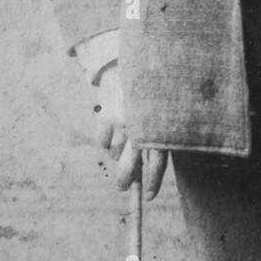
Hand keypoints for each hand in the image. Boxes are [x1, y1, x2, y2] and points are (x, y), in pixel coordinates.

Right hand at [94, 64, 167, 197]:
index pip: (157, 163)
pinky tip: (112, 126)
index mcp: (159, 128)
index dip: (152, 183)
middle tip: (123, 187)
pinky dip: (105, 140)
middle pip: (130, 166)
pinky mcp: (106, 115)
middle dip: (126, 181)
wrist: (132, 62)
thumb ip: (155, 140)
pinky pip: (101, 142)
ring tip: (123, 135)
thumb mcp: (158, 114)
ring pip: (114, 153)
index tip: (148, 198)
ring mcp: (122, 122)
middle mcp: (140, 127)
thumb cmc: (151, 94)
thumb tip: (144, 173)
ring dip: (117, 152)